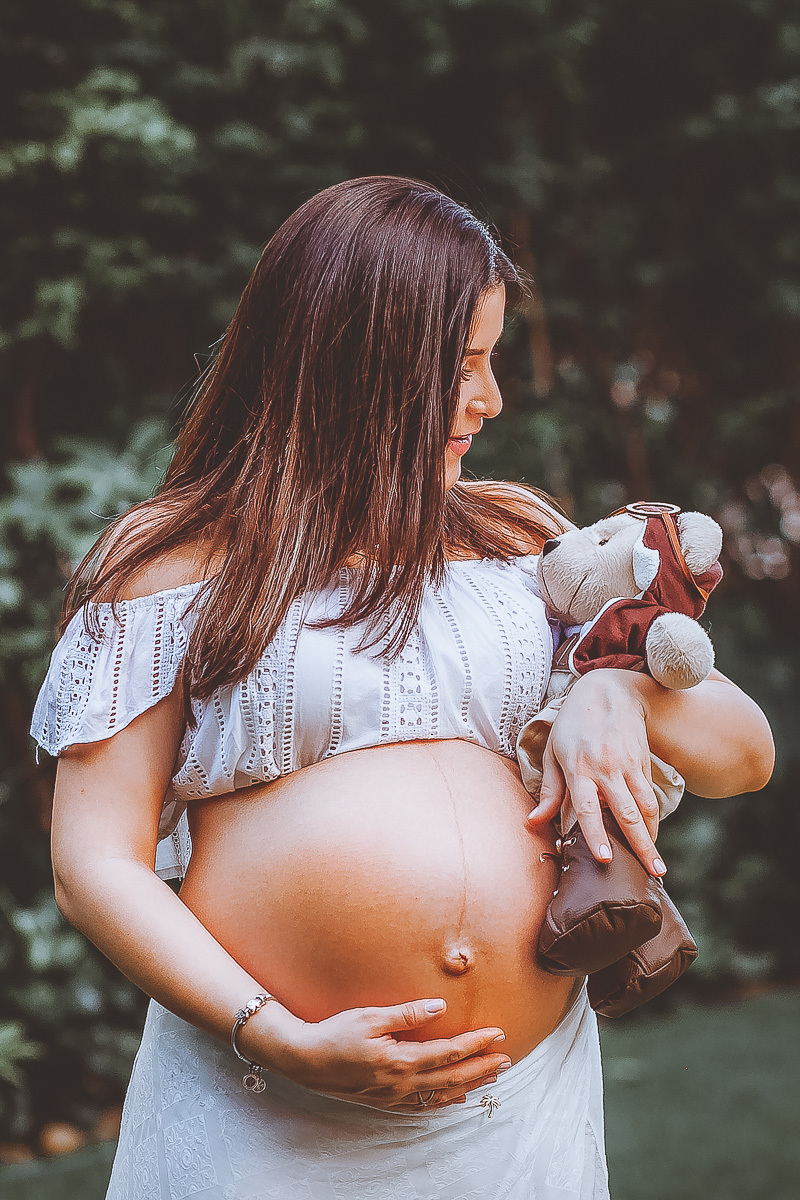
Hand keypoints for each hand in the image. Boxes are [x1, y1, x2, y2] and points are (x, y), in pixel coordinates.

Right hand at [252, 997, 510, 1111]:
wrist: (304, 1061)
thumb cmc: (335, 1033)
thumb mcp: (370, 1017)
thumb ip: (407, 1014)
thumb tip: (440, 1007)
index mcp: (400, 1061)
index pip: (448, 1053)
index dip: (475, 1044)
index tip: (497, 1034)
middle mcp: (401, 1084)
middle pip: (451, 1078)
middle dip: (481, 1068)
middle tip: (507, 1059)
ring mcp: (394, 1096)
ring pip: (441, 1095)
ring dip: (469, 1084)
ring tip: (492, 1076)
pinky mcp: (385, 1101)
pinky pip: (423, 1105)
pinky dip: (445, 1101)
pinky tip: (457, 1096)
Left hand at [526, 669, 666, 876]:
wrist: (608, 692)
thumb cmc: (573, 724)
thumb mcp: (554, 752)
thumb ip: (549, 791)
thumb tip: (534, 822)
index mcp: (578, 768)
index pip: (588, 808)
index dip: (596, 834)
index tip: (605, 859)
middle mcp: (606, 768)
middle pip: (626, 813)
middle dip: (640, 846)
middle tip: (652, 873)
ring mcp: (627, 765)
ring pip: (645, 807)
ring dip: (653, 837)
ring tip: (657, 865)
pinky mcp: (642, 762)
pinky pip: (650, 795)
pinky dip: (653, 819)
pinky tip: (652, 837)